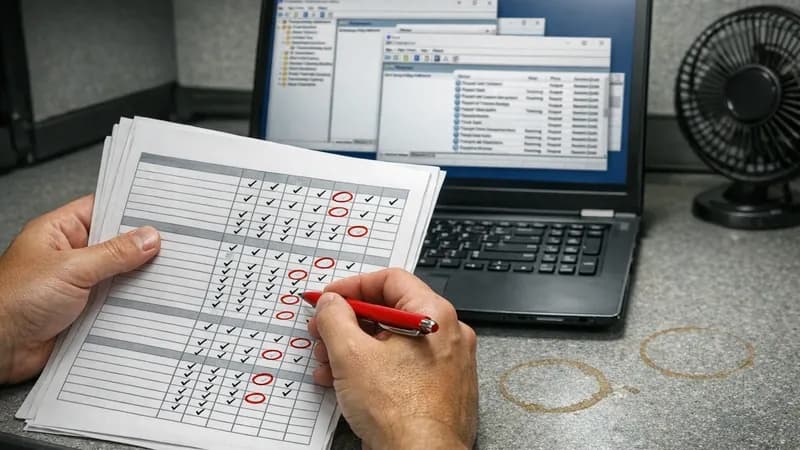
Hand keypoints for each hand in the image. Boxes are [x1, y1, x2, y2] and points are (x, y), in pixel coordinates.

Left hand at [0, 195, 159, 383]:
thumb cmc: (13, 301)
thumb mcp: (71, 268)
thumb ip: (114, 253)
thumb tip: (148, 238)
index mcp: (59, 232)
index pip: (102, 210)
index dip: (131, 210)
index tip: (162, 212)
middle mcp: (70, 256)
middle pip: (115, 244)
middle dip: (141, 248)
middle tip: (173, 245)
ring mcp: (79, 285)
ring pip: (119, 276)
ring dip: (138, 279)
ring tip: (167, 274)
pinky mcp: (85, 312)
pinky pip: (117, 303)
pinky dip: (133, 304)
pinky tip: (151, 302)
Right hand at [308, 269, 477, 449]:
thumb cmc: (400, 412)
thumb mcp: (351, 355)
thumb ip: (335, 318)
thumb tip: (330, 302)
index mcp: (434, 314)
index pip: (390, 279)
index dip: (353, 286)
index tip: (329, 298)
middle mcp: (448, 334)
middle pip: (390, 311)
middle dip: (348, 323)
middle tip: (323, 332)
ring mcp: (447, 364)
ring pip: (394, 342)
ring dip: (354, 349)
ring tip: (328, 364)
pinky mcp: (440, 389)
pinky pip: (403, 367)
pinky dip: (374, 369)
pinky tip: (347, 384)